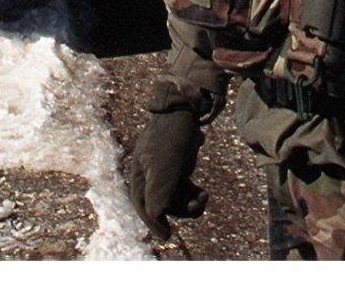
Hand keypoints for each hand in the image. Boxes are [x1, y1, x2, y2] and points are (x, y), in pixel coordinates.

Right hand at [121, 88, 208, 241]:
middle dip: (181, 208)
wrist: (187, 107)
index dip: (154, 224)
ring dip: (190, 202)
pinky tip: (203, 191)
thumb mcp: (166, 166)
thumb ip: (160, 192)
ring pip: (175, 199)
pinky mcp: (177, 166)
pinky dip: (193, 193)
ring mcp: (164, 170)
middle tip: (200, 202)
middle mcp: (149, 174)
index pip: (143, 207)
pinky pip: (183, 189)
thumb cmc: (172, 136)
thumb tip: (155, 217)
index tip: (167, 236)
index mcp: (140, 174)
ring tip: (204, 195)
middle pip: (162, 205)